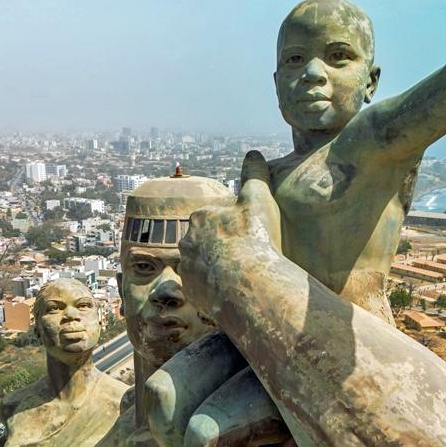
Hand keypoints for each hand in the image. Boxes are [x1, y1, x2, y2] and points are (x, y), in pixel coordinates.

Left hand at [178, 151, 280, 309]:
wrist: (249, 287)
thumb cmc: (254, 239)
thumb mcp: (259, 199)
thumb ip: (255, 174)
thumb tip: (253, 154)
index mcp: (200, 217)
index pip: (214, 217)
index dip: (231, 224)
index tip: (246, 233)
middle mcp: (187, 241)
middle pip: (205, 240)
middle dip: (220, 246)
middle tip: (245, 255)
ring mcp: (187, 269)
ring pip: (202, 264)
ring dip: (215, 268)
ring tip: (239, 275)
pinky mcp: (192, 292)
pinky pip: (202, 288)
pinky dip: (214, 289)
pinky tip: (232, 290)